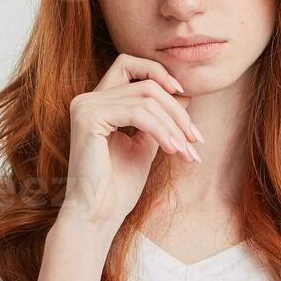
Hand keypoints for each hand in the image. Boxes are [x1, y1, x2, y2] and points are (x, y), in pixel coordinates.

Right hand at [62, 53, 203, 227]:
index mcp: (98, 103)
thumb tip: (182, 96)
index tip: (185, 97)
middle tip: (195, 139)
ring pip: (145, 97)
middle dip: (177, 110)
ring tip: (186, 150)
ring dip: (174, 124)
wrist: (98, 216)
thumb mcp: (145, 146)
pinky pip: (137, 113)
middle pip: (145, 84)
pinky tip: (173, 149)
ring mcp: (85, 107)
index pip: (129, 65)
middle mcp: (87, 99)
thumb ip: (159, 120)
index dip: (159, 73)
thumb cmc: (118, 188)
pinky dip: (161, 129)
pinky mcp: (89, 118)